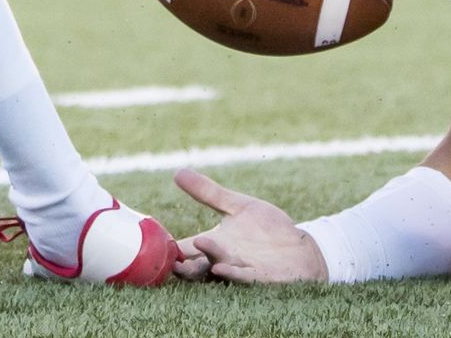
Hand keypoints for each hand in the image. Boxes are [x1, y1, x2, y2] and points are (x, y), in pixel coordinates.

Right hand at [173, 169, 326, 283]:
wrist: (301, 248)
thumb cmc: (267, 230)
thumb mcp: (237, 206)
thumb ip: (208, 192)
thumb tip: (177, 172)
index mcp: (214, 243)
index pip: (184, 248)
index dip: (167, 247)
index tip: (148, 241)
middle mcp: (222, 259)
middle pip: (195, 265)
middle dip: (183, 264)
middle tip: (169, 257)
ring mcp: (240, 269)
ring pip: (219, 268)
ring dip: (210, 259)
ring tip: (202, 244)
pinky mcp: (260, 276)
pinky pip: (244, 278)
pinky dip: (232, 274)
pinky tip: (221, 268)